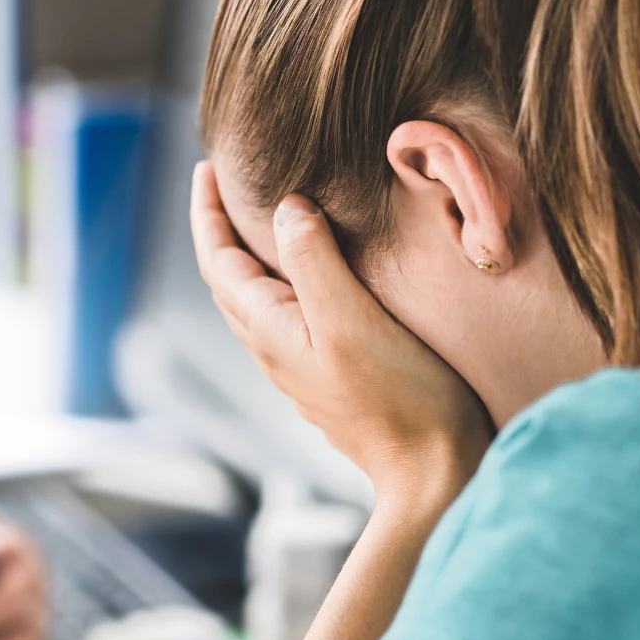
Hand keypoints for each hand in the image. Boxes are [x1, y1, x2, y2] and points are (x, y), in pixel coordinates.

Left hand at [190, 162, 490, 507]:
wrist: (433, 471)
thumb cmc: (400, 399)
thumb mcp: (353, 319)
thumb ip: (314, 261)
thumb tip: (286, 208)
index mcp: (270, 329)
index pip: (218, 261)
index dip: (207, 213)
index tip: (205, 168)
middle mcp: (275, 348)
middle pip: (228, 279)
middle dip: (220, 229)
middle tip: (224, 183)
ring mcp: (301, 363)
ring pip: (257, 297)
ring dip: (249, 255)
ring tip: (261, 218)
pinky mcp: (331, 371)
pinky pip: (290, 313)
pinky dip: (285, 278)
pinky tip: (313, 270)